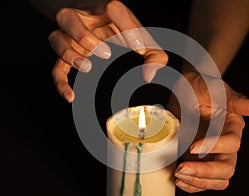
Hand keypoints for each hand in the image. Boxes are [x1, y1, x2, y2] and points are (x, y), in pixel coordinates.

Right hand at [49, 0, 167, 101]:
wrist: (110, 37)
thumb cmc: (127, 37)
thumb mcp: (144, 43)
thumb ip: (155, 57)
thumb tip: (148, 75)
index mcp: (108, 12)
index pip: (114, 9)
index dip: (127, 27)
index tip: (139, 49)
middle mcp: (85, 20)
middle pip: (70, 17)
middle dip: (85, 36)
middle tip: (107, 53)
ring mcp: (72, 37)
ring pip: (57, 38)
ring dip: (69, 53)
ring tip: (88, 67)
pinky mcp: (68, 56)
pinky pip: (56, 67)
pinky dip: (60, 82)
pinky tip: (71, 95)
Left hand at [168, 71, 248, 192]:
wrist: (182, 91)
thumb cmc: (199, 87)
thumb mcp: (215, 90)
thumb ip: (239, 101)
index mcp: (232, 127)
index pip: (232, 144)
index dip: (214, 147)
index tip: (193, 147)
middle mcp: (224, 144)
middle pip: (227, 168)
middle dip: (206, 172)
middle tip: (183, 168)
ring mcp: (212, 154)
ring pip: (218, 178)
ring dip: (199, 181)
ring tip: (180, 174)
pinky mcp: (199, 160)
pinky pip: (203, 181)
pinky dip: (193, 185)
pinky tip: (181, 180)